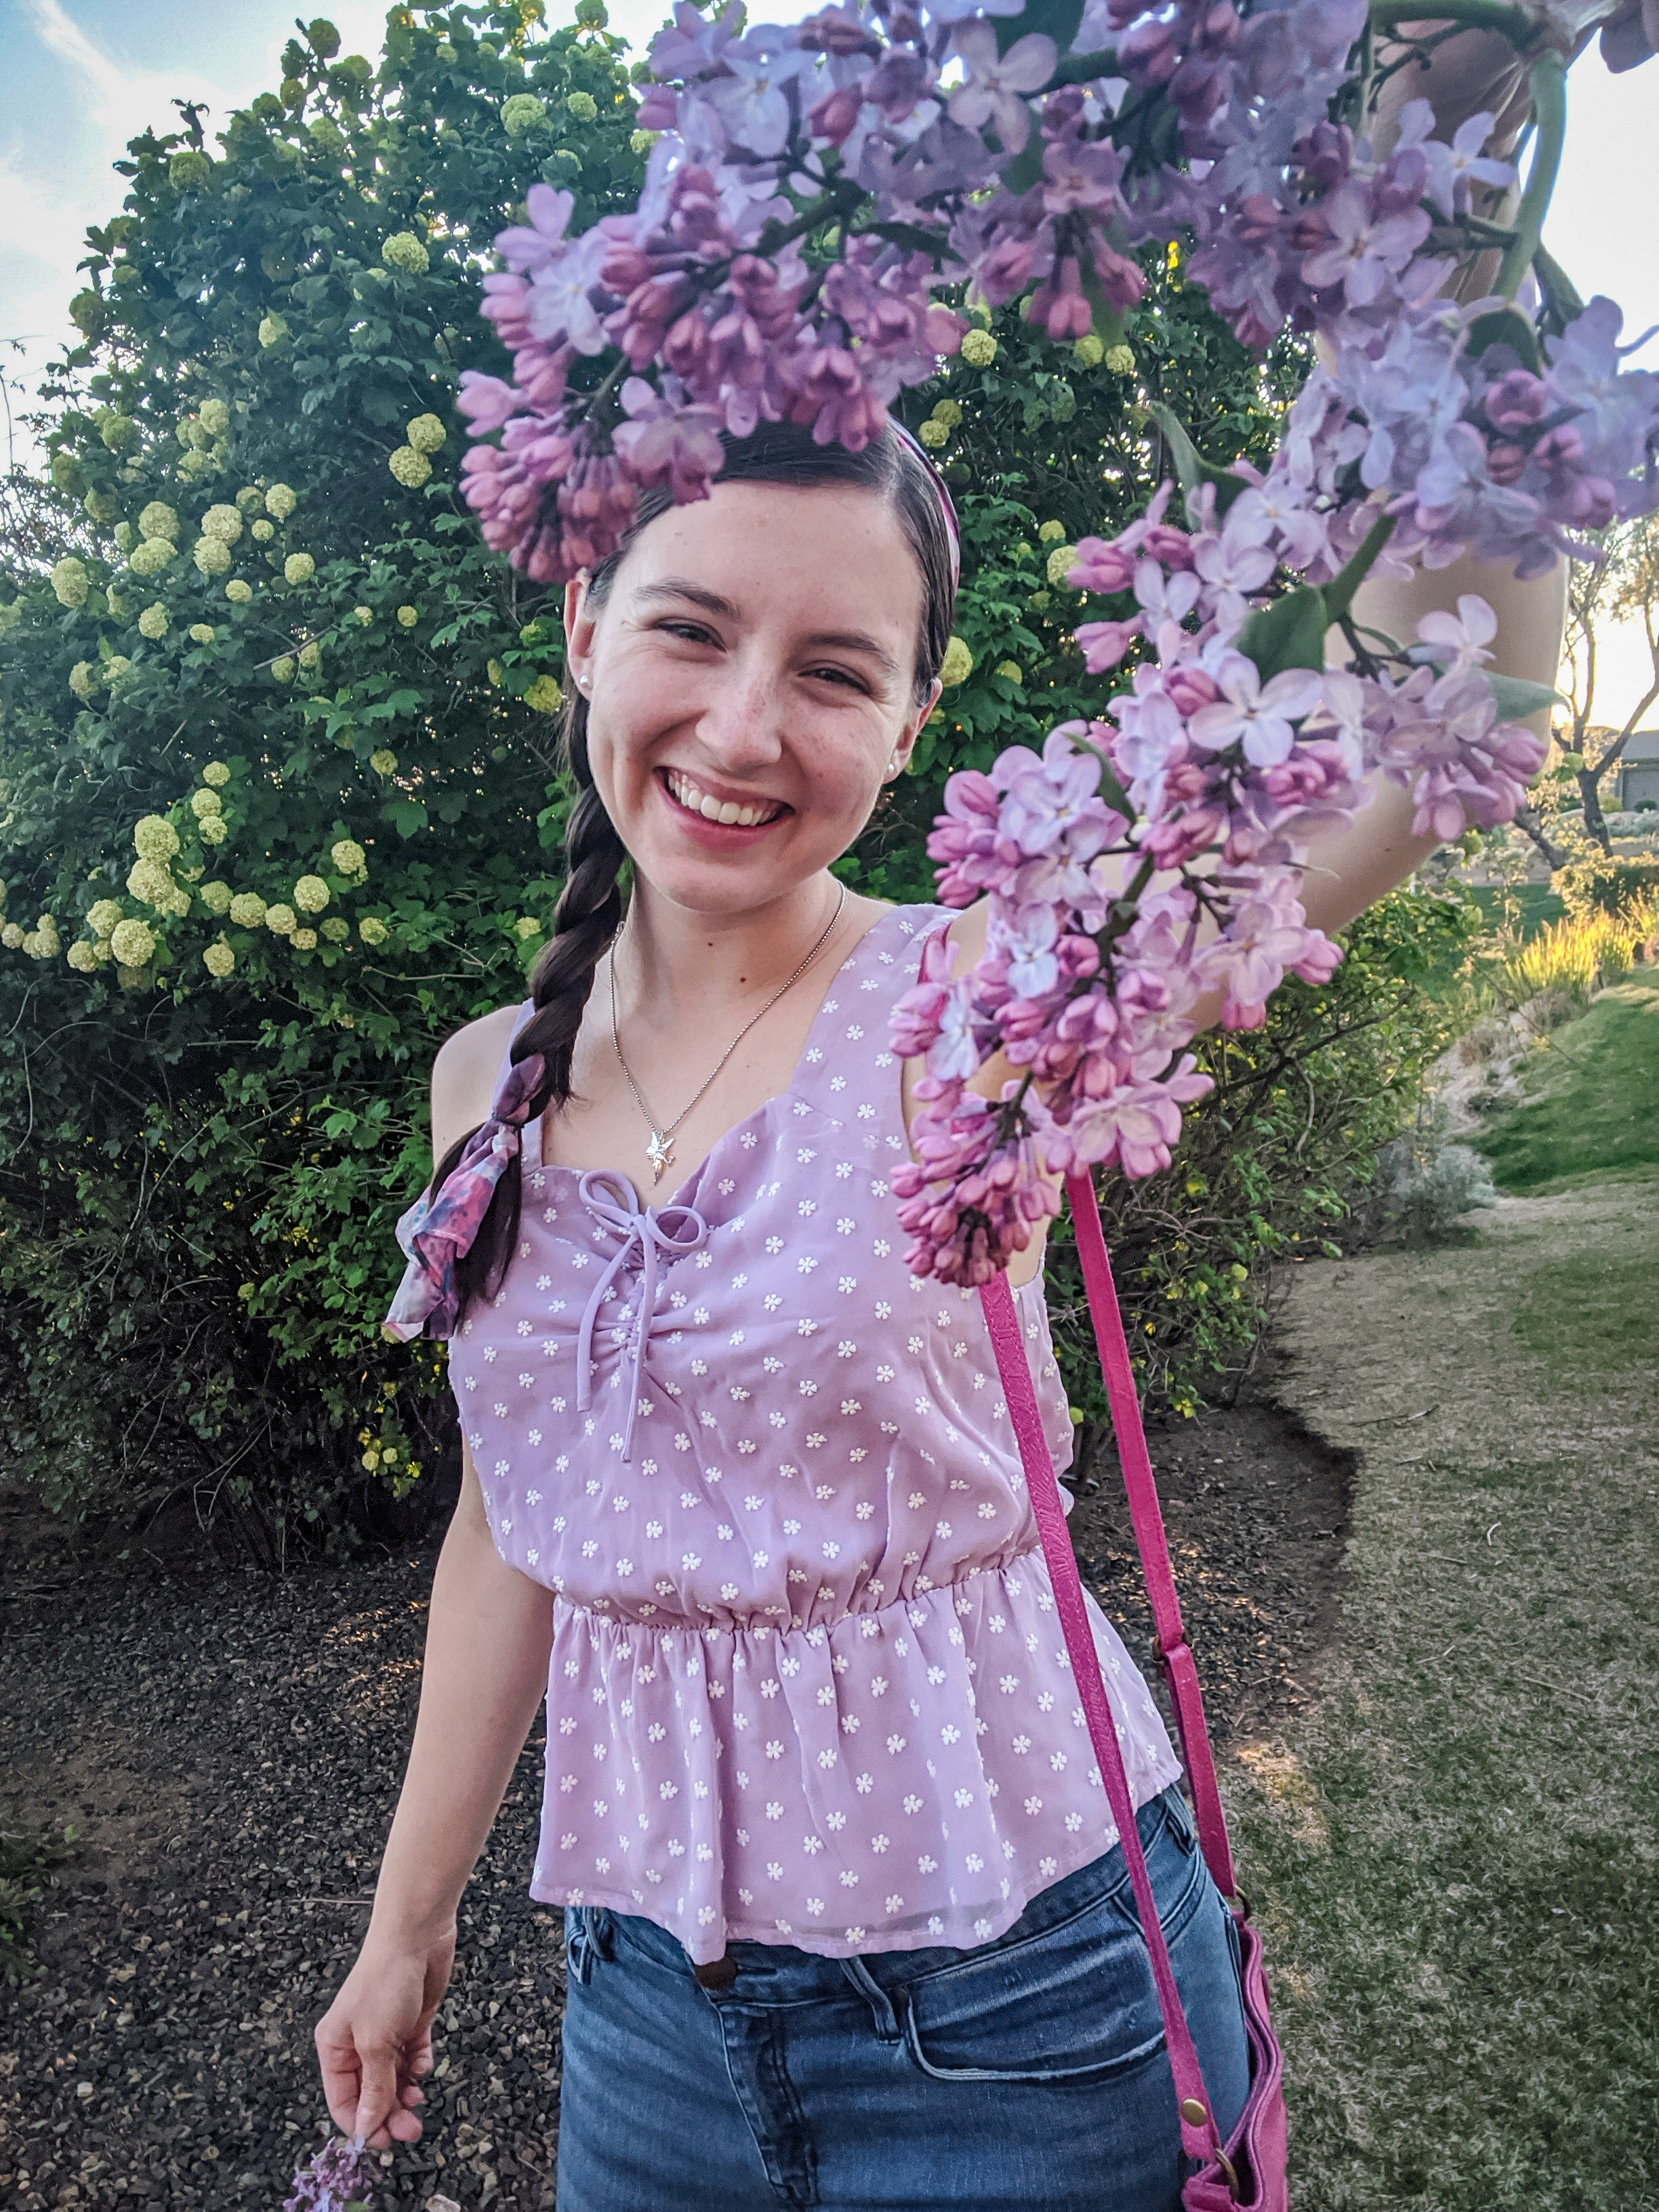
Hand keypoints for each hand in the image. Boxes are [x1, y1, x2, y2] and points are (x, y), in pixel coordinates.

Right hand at [313, 1925, 455, 2148]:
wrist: (417, 1937)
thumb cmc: (385, 1983)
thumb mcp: (376, 2043)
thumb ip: (375, 2087)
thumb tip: (366, 2128)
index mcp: (335, 2048)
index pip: (342, 2101)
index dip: (362, 2124)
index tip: (385, 2142)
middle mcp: (357, 2044)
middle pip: (371, 2093)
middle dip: (389, 2113)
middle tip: (412, 2129)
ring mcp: (385, 2033)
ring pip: (394, 2079)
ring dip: (406, 2093)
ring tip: (419, 2098)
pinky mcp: (410, 2023)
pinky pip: (413, 2057)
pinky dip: (419, 2065)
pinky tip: (423, 2063)